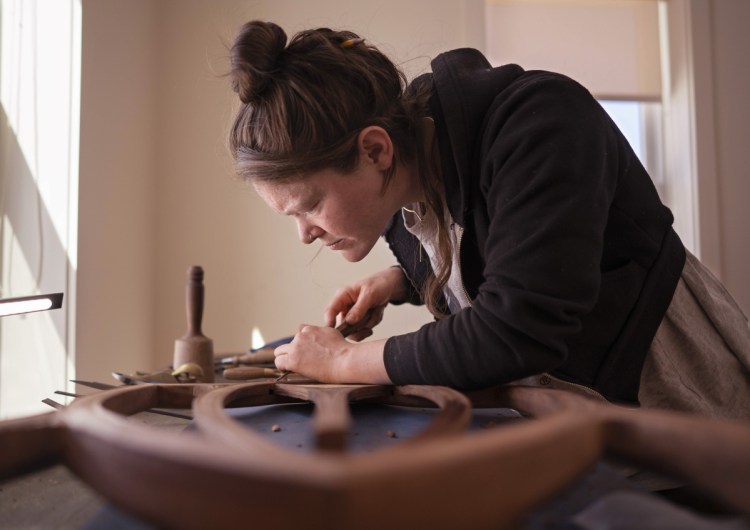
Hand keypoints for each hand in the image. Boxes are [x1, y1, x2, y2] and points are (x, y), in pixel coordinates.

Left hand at [274, 325, 389, 383]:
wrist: (346, 360)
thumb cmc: (344, 351)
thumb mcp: (333, 334)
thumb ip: (322, 333)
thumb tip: (321, 337)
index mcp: (311, 329)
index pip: (300, 333)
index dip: (302, 344)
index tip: (307, 353)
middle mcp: (301, 335)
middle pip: (289, 343)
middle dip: (293, 351)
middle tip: (300, 361)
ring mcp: (296, 347)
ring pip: (280, 352)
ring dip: (286, 359)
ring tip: (294, 368)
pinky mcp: (293, 359)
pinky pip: (279, 363)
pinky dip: (282, 367)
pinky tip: (288, 372)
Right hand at [324, 267, 407, 341]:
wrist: (389, 286)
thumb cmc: (378, 284)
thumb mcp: (370, 294)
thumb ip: (359, 308)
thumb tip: (349, 322)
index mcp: (342, 295)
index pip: (330, 311)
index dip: (330, 323)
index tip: (336, 335)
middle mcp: (345, 306)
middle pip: (344, 325)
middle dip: (359, 325)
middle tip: (369, 322)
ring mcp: (352, 314)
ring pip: (356, 329)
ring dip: (369, 321)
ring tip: (376, 309)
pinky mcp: (360, 319)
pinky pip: (365, 328)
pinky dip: (374, 321)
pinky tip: (378, 311)